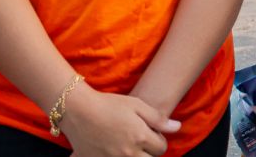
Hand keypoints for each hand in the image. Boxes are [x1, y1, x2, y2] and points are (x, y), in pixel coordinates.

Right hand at [58, 84, 178, 156]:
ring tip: (129, 143)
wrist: (78, 111)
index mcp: (140, 137)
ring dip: (136, 155)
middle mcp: (128, 153)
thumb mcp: (137, 105)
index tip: (152, 132)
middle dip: (149, 151)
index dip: (159, 139)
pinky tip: (113, 147)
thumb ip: (158, 119)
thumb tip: (177, 127)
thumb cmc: (109, 104)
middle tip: (141, 139)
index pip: (161, 148)